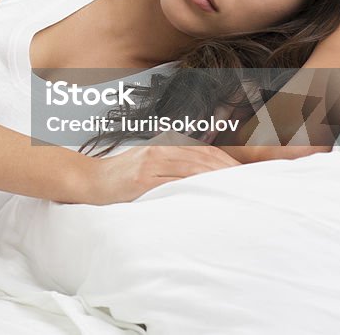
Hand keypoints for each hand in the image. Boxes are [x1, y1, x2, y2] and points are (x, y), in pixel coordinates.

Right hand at [84, 134, 239, 203]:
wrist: (89, 180)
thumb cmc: (122, 177)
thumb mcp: (148, 163)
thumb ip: (173, 165)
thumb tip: (202, 174)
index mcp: (163, 144)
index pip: (204, 150)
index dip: (227, 161)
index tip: (246, 174)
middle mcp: (159, 150)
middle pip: (202, 157)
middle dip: (228, 170)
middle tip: (250, 184)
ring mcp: (149, 164)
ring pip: (191, 168)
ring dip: (216, 178)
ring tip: (235, 190)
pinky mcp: (141, 180)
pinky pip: (172, 182)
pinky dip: (192, 187)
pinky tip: (206, 195)